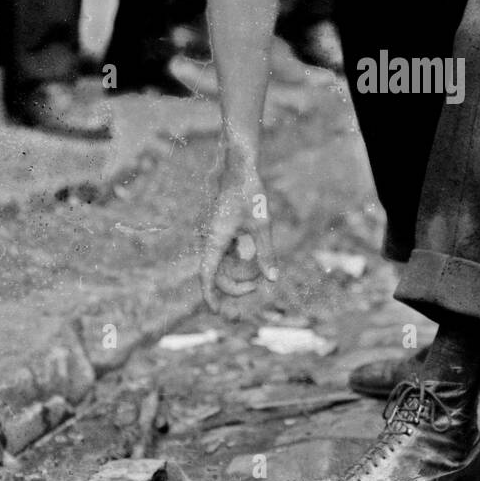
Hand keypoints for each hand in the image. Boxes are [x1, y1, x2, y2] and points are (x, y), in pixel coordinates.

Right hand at [198, 163, 277, 311]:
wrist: (240, 169)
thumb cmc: (251, 194)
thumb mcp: (263, 225)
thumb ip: (266, 253)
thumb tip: (272, 280)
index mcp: (216, 240)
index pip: (207, 275)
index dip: (210, 295)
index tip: (217, 312)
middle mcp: (211, 241)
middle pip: (217, 275)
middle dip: (235, 287)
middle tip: (258, 288)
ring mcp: (216, 238)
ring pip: (223, 266)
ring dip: (241, 273)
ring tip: (260, 270)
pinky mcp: (222, 233)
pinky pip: (228, 256)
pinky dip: (240, 262)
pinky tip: (253, 259)